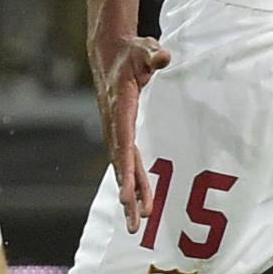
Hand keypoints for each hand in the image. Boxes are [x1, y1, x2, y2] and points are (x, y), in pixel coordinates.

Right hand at [91, 23, 172, 232]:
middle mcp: (114, 125)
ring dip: (130, 196)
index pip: (123, 143)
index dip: (126, 170)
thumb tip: (163, 57)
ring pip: (123, 169)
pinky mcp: (120, 135)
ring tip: (136, 225)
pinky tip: (138, 205)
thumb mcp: (143, 48)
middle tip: (135, 221)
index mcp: (119, 108)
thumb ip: (153, 54)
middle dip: (128, 194)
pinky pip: (127, 163)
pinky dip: (132, 184)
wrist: (108, 55)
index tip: (127, 195)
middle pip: (121, 164)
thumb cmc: (129, 53)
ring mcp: (115, 132)